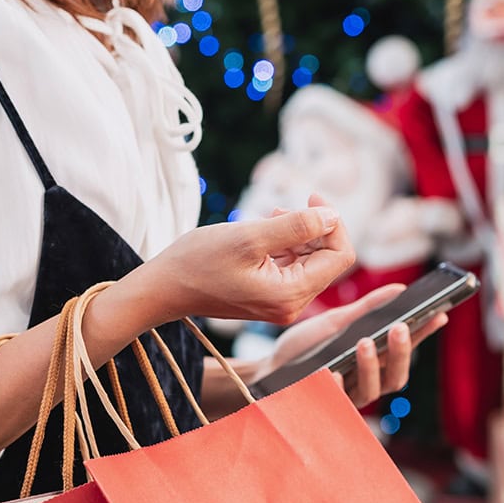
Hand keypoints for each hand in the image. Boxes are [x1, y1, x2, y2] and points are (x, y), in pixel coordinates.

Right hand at [135, 195, 355, 326]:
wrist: (164, 287)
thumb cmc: (200, 261)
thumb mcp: (250, 237)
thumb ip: (296, 226)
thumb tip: (332, 215)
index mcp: (291, 295)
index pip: (339, 256)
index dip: (333, 222)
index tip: (312, 196)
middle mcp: (291, 306)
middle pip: (327, 259)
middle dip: (314, 228)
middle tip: (283, 207)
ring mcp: (280, 304)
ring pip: (310, 261)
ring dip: (298, 234)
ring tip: (269, 217)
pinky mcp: (269, 298)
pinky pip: (291, 267)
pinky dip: (285, 245)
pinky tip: (263, 231)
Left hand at [256, 284, 447, 407]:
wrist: (270, 371)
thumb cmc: (305, 348)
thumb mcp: (335, 323)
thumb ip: (366, 310)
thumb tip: (400, 290)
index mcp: (375, 361)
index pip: (405, 348)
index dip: (424, 334)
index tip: (439, 314)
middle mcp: (368, 382)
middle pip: (396, 376)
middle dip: (401, 352)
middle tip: (400, 326)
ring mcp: (349, 398)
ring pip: (372, 390)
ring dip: (371, 366)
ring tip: (364, 343)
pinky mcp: (327, 409)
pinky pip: (336, 402)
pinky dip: (335, 386)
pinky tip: (332, 372)